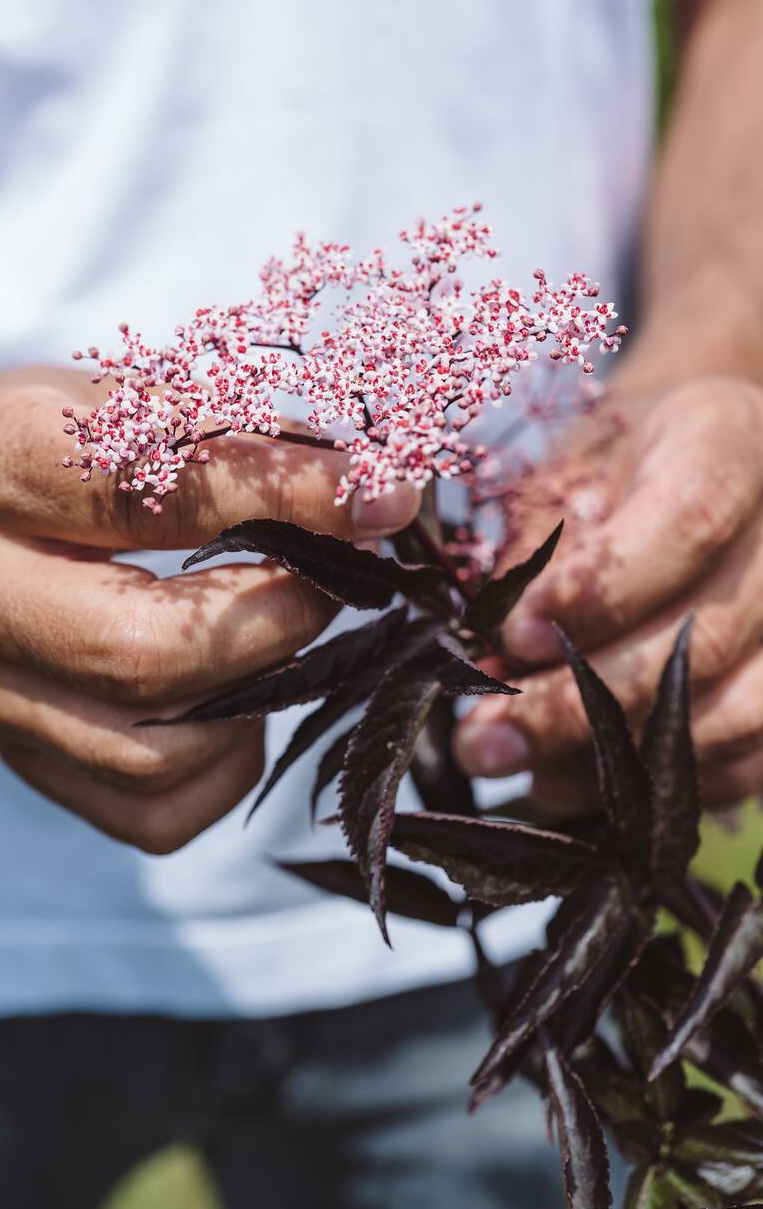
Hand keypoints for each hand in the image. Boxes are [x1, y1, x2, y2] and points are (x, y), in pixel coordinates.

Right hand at [0, 354, 417, 851]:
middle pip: (147, 652)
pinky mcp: (22, 760)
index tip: (380, 498)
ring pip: (155, 751)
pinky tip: (237, 701)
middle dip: (279, 620)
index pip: (149, 494)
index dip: (282, 497)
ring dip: (258, 697)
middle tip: (337, 581)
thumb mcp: (128, 400)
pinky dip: (225, 765)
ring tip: (283, 635)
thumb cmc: (59, 447)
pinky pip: (151, 811)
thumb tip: (371, 493)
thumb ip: (237, 438)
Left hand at [453, 375, 762, 810]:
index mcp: (727, 441)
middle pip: (704, 638)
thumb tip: (497, 653)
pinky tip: (576, 777)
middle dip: (580, 702)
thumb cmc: (612, 467)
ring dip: (615, 758)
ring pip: (735, 714)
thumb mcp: (563, 472)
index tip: (512, 635)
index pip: (687, 523)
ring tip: (521, 761)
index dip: (600, 593)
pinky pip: (748, 757)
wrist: (689, 465)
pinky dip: (658, 782)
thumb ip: (537, 551)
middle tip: (485, 737)